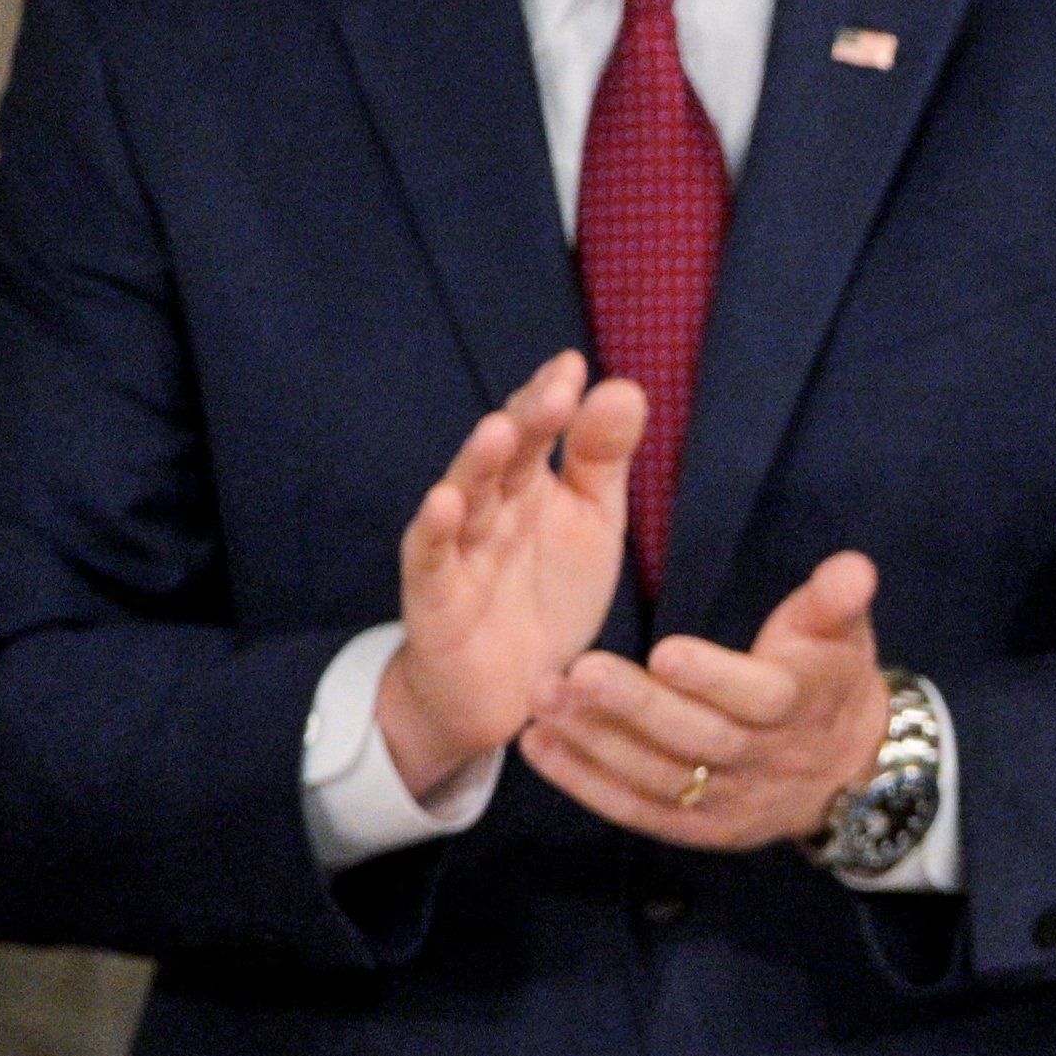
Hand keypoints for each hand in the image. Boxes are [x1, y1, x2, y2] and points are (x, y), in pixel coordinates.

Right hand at [372, 353, 640, 799]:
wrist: (511, 691)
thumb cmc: (548, 595)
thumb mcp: (591, 524)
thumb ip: (602, 460)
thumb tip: (626, 387)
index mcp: (528, 484)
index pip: (537, 430)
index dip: (552, 398)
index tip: (574, 364)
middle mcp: (490, 507)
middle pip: (503, 456)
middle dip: (525, 422)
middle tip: (554, 391)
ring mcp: (458, 549)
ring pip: (464, 498)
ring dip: (477, 465)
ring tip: (496, 431)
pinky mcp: (434, 598)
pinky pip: (429, 561)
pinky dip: (433, 532)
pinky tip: (444, 503)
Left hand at [517, 549, 897, 854]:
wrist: (848, 770)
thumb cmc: (827, 679)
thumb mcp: (842, 634)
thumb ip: (835, 601)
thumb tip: (855, 568)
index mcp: (799, 706)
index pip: (758, 697)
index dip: (714, 678)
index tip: (664, 650)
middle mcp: (764, 762)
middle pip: (698, 741)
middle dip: (636, 709)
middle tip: (577, 673)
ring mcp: (729, 803)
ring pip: (660, 779)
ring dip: (596, 744)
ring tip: (543, 700)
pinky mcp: (699, 829)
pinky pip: (639, 811)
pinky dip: (586, 784)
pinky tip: (539, 747)